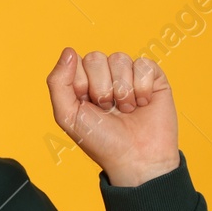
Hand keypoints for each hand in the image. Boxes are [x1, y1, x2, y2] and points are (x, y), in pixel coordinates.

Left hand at [46, 48, 179, 186]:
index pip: (75, 62)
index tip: (88, 106)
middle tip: (109, 110)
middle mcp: (105, 76)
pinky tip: (143, 104)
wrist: (137, 159)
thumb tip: (68, 51)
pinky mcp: (153, 78)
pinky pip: (144, 64)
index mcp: (83, 82)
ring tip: (126, 110)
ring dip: (122, 91)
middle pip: (96, 58)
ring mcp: (129, 75)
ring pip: (119, 58)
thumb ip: (58, 83)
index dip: (81, 85)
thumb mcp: (68, 116)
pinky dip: (142, 88)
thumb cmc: (102, 141)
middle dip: (101, 89)